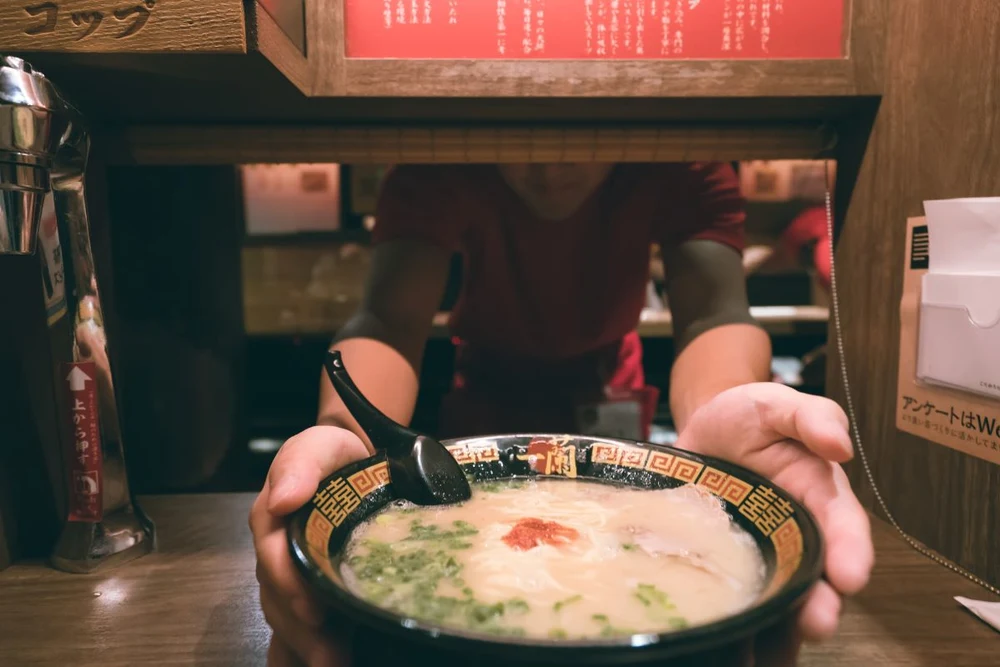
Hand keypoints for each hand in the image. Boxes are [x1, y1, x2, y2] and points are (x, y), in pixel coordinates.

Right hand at [250, 425, 370, 665]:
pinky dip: (296, 653)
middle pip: (279, 598)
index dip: (290, 586)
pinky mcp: (309, 589)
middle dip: (301, 632)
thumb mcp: (319, 446)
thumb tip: (282, 500)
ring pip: (286, 617)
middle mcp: (277, 552)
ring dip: (304, 646)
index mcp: (275, 520)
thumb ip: (300, 464)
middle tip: (330, 660)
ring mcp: (291, 574)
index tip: (315, 611)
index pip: (273, 557)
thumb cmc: (335, 455)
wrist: (356, 460)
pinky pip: (293, 627)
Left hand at [673, 383, 873, 661]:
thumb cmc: (748, 415)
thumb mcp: (778, 404)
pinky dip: (741, 619)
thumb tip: (840, 446)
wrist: (701, 427)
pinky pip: (740, 593)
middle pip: (818, 574)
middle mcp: (799, 531)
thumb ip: (811, 417)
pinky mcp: (731, 561)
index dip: (850, 552)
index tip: (851, 576)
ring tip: (778, 644)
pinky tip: (731, 634)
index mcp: (820, 494)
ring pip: (783, 594)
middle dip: (821, 602)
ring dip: (784, 621)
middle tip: (817, 622)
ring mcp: (765, 550)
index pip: (843, 527)